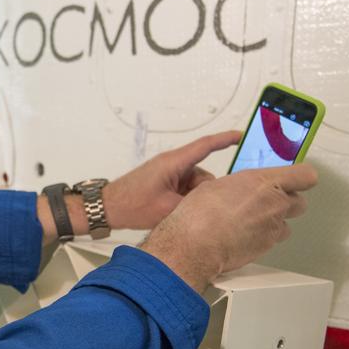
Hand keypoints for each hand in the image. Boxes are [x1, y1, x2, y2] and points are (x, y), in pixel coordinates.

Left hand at [103, 131, 242, 230]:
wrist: (108, 208)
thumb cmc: (131, 205)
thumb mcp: (168, 209)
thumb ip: (194, 204)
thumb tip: (212, 204)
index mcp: (173, 163)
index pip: (205, 146)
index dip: (225, 140)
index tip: (241, 135)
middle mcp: (173, 164)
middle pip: (203, 175)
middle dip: (205, 193)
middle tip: (194, 209)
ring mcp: (169, 173)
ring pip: (196, 185)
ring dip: (193, 200)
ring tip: (177, 212)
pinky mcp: (166, 182)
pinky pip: (186, 189)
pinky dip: (186, 200)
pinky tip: (176, 212)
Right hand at [139, 163, 317, 290]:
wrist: (196, 244)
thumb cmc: (200, 215)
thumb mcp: (218, 185)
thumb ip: (241, 185)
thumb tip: (241, 188)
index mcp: (263, 182)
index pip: (305, 176)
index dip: (302, 177)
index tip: (297, 177)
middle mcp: (274, 204)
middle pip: (299, 202)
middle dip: (287, 201)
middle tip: (268, 201)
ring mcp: (273, 227)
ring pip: (286, 223)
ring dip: (274, 222)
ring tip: (253, 222)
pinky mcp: (267, 246)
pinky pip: (272, 239)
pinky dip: (262, 237)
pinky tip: (245, 235)